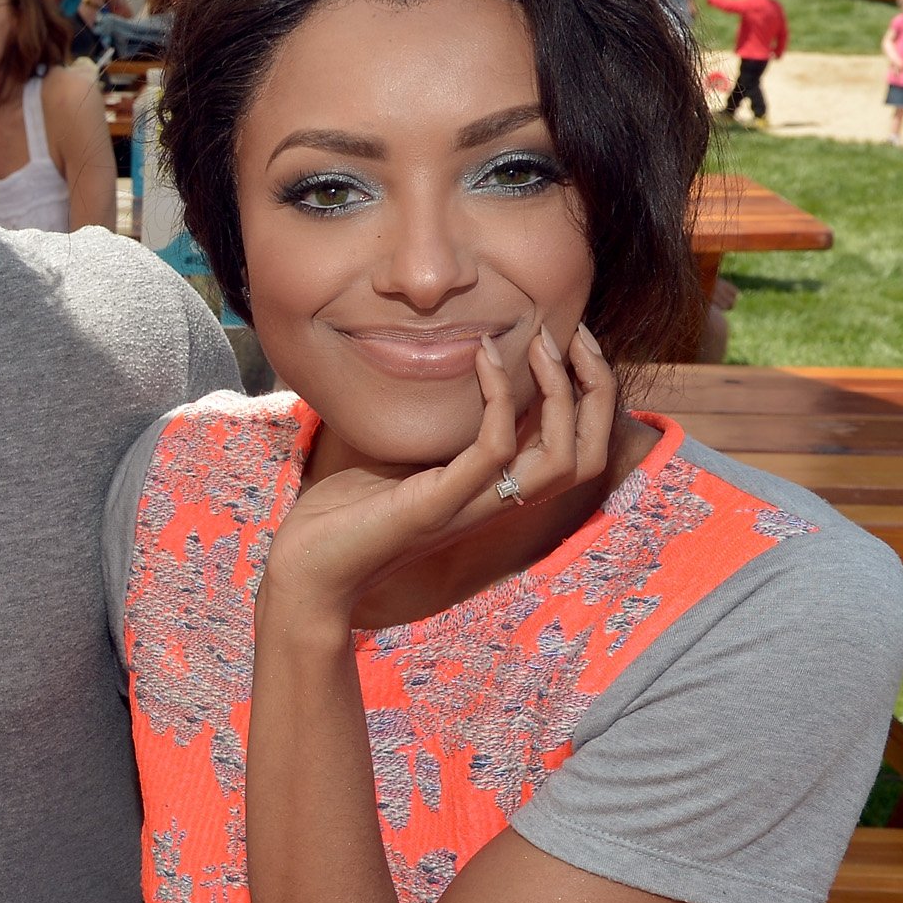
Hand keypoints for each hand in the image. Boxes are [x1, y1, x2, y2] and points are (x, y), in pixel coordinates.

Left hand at [262, 326, 618, 620]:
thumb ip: (436, 425)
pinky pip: (493, 450)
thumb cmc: (345, 514)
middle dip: (595, 388)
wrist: (307, 570)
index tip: (570, 340)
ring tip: (541, 341)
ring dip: (562, 393)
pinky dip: (498, 398)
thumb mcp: (403, 457)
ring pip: (562, 461)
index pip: (577, 449)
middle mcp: (496, 503)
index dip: (589, 395)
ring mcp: (471, 508)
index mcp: (496, 492)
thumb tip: (437, 365)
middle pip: (590, 456)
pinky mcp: (437, 507)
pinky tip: (481, 356)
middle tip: (573, 333)